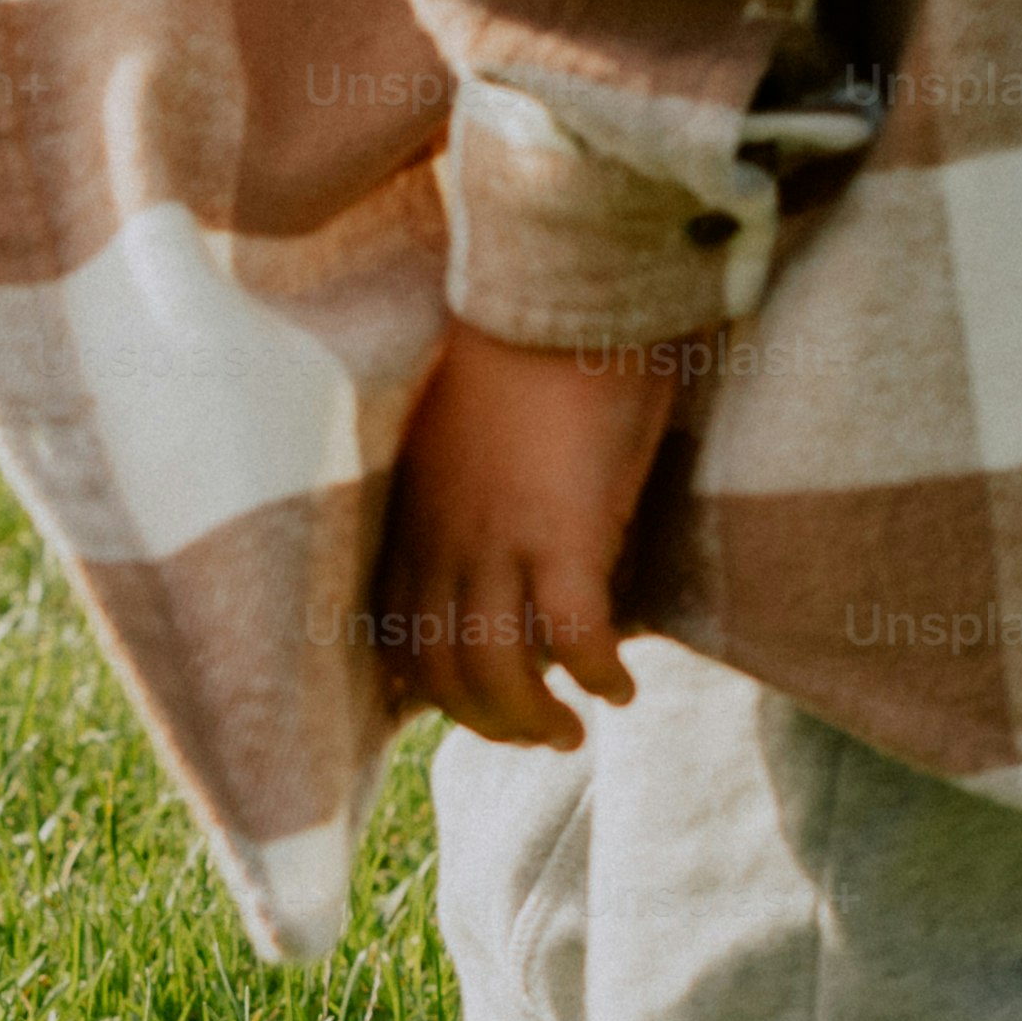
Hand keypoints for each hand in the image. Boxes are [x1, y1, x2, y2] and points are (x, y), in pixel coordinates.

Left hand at [371, 328, 685, 748]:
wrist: (565, 285)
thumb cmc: (532, 344)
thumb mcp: (474, 432)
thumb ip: (474, 492)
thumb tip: (512, 536)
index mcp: (415, 515)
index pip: (400, 633)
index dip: (431, 686)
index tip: (469, 705)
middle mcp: (443, 539)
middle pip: (442, 670)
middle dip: (485, 720)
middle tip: (534, 735)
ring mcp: (497, 541)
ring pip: (498, 670)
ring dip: (535, 718)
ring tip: (572, 732)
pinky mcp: (562, 535)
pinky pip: (574, 638)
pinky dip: (596, 675)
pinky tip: (621, 688)